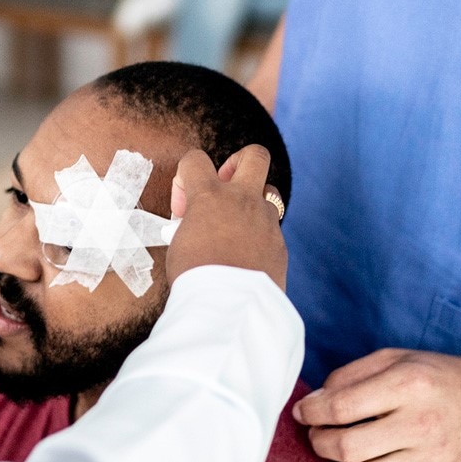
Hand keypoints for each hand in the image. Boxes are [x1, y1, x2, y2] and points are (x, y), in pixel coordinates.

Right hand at [166, 146, 286, 289]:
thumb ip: (191, 224)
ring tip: (235, 229)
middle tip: (224, 186)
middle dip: (238, 163)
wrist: (228, 306)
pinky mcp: (280, 243)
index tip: (182, 208)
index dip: (184, 178)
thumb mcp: (180, 244)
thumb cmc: (195, 277)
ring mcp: (265, 220)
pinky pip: (271, 230)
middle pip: (254, 155)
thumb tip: (197, 225)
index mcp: (209, 196)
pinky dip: (258, 237)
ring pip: (269, 193)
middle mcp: (242, 200)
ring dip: (251, 204)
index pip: (194, 160)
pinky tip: (245, 258)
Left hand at [293, 349, 460, 461]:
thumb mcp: (393, 358)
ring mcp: (434, 457)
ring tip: (348, 452)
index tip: (304, 413)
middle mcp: (422, 422)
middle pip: (349, 447)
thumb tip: (313, 402)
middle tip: (320, 435)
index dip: (311, 412)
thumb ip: (349, 376)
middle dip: (321, 442)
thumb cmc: (436, 377)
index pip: (342, 407)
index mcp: (408, 385)